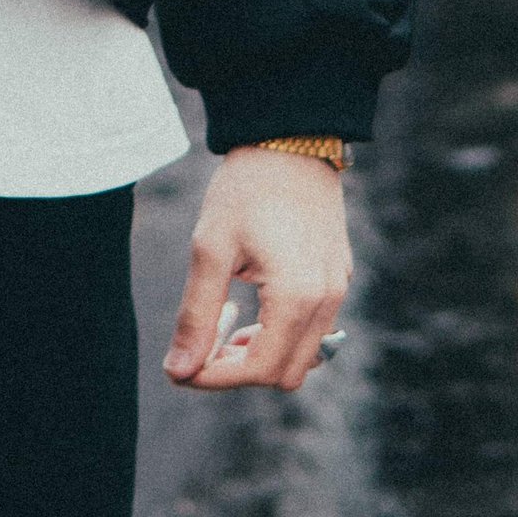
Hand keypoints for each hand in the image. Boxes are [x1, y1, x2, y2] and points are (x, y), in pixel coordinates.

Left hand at [164, 150, 351, 392]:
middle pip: (283, 374)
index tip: (182, 362)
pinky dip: (281, 333)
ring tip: (226, 316)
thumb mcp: (210, 250)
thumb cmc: (245, 190)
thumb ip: (196, 316)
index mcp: (297, 297)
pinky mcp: (339, 278)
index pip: (258, 370)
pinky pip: (314, 331)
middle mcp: (327, 301)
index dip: (215, 376)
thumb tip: (178, 372)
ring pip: (302, 358)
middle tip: (205, 333)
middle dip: (238, 368)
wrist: (288, 140)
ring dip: (261, 353)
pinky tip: (252, 301)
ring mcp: (338, 290)